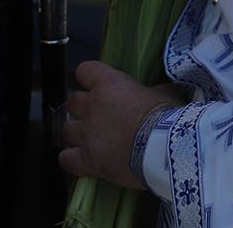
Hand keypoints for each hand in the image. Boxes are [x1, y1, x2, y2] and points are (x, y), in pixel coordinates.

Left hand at [59, 61, 184, 188]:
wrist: (164, 150)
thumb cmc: (167, 119)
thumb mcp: (166, 94)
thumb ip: (156, 90)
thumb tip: (162, 90)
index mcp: (108, 84)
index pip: (84, 71)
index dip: (89, 78)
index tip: (97, 86)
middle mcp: (91, 106)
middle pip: (72, 101)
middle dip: (82, 108)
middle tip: (97, 116)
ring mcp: (86, 133)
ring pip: (66, 129)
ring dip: (75, 134)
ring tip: (88, 140)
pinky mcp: (87, 160)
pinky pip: (66, 159)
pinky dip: (71, 160)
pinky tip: (80, 161)